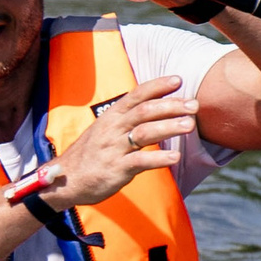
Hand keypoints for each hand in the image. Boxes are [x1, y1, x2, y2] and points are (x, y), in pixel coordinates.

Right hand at [36, 76, 195, 208]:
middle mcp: (113, 128)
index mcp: (112, 116)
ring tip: (190, 125)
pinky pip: (139, 161)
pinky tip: (175, 157)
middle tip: (194, 105)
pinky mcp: (116, 169)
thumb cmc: (91, 155)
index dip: (157, 86)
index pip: (136, 95)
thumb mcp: (106, 130)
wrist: (65, 180)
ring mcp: (114, 149)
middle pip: (145, 111)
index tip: (178, 80)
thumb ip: (128, 120)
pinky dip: (158, 158)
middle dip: (171, 106)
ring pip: (145, 133)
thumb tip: (155, 109)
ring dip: (169, 127)